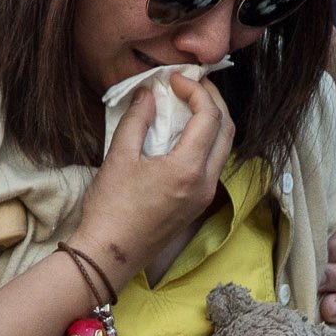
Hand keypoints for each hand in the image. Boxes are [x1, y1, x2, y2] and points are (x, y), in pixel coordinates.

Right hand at [72, 69, 233, 288]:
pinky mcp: (197, 205)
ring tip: (188, 104)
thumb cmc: (110, 209)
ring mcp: (204, 197)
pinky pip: (212, 165)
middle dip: (213, 102)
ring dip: (212, 122)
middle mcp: (205, 183)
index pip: (209, 116)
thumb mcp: (119, 157)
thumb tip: (148, 94)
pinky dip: (205, 142)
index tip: (175, 79)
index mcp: (189, 169)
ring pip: (223, 148)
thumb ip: (136, 120)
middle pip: (226, 130)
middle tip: (191, 85)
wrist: (110, 255)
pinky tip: (183, 133)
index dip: (196, 90)